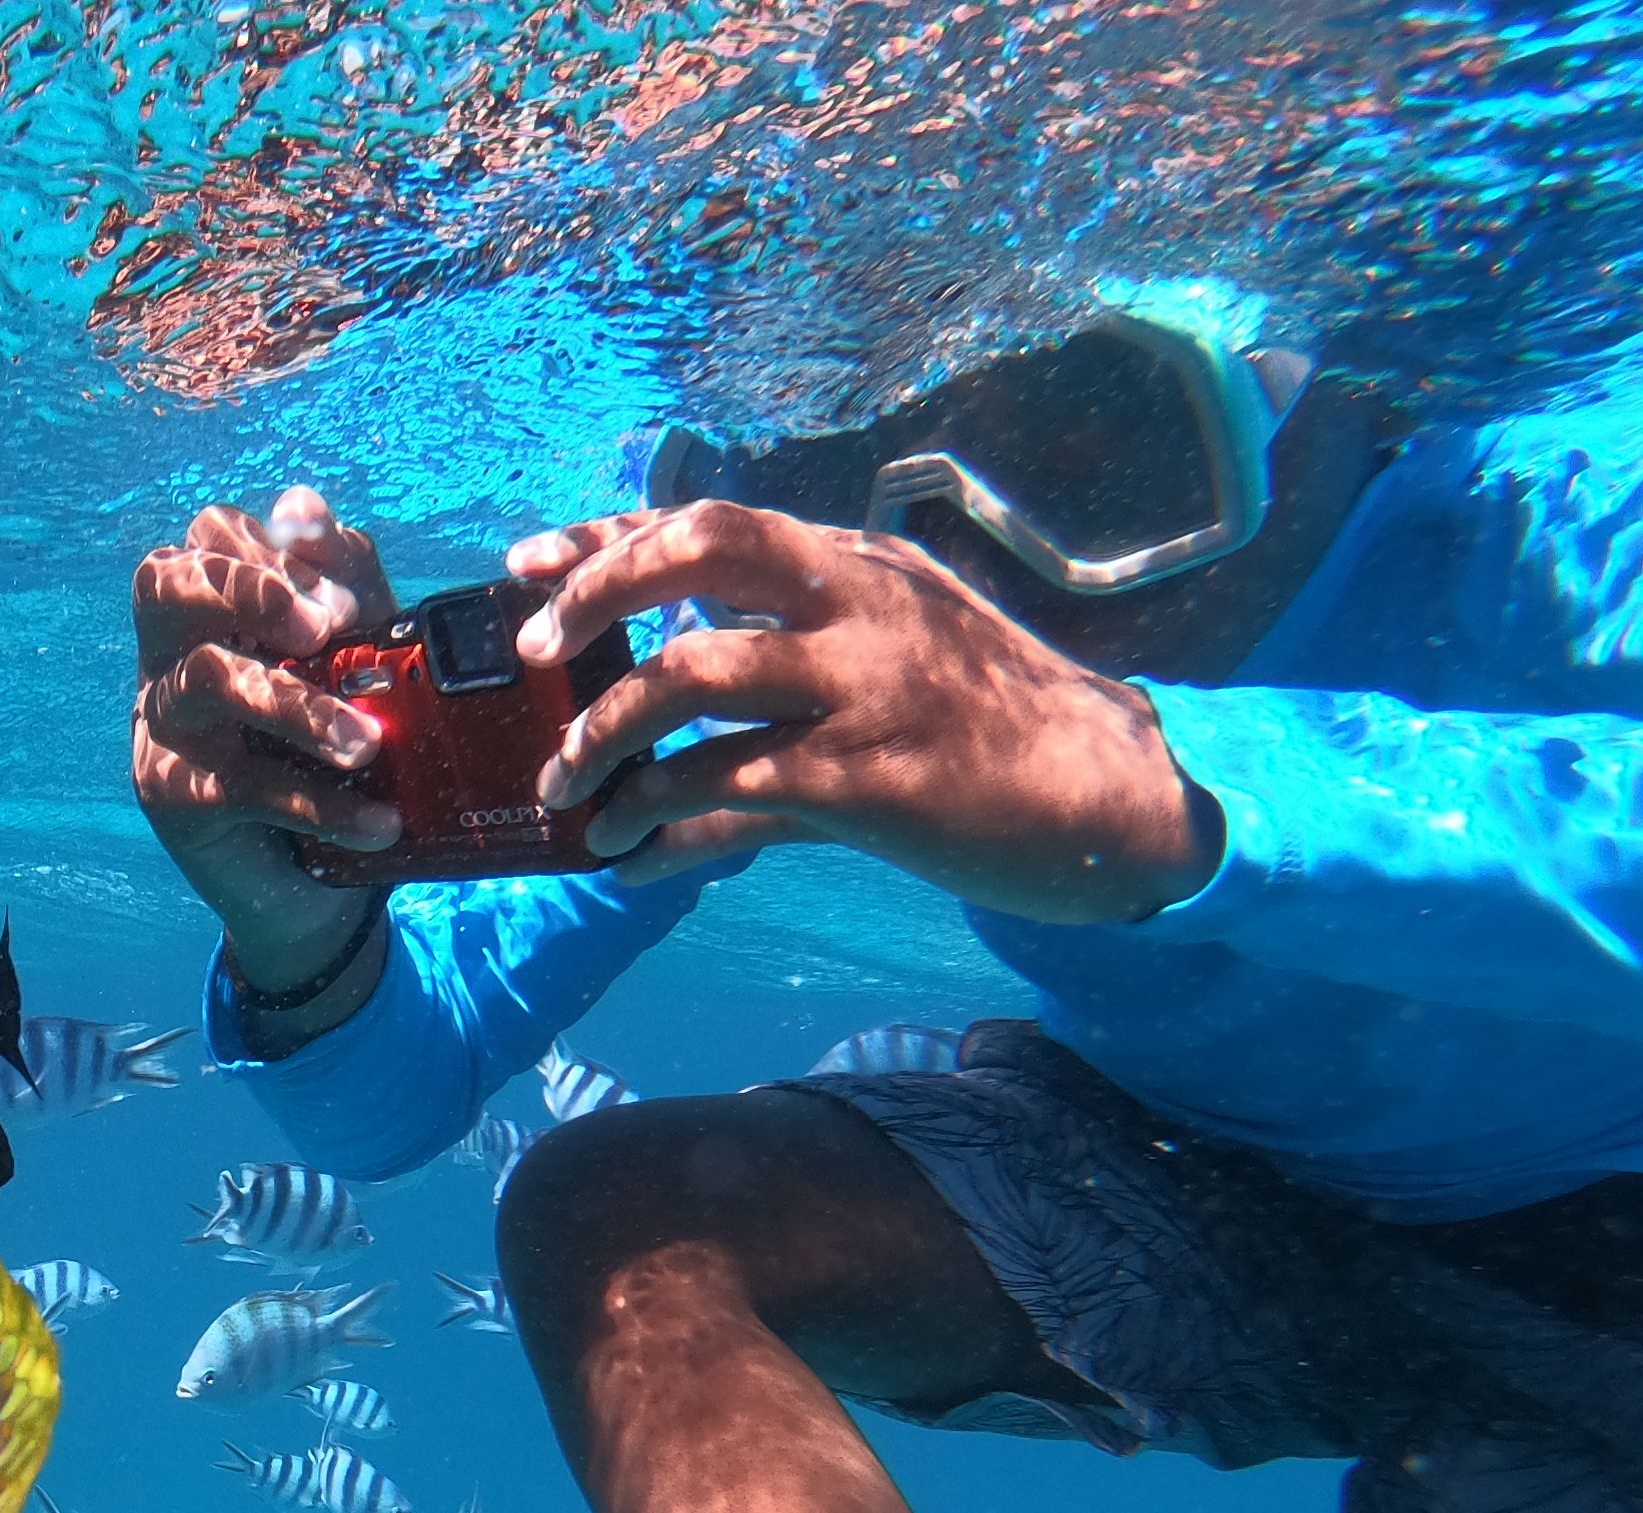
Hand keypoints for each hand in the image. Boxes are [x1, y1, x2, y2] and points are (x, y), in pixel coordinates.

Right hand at [131, 487, 404, 1008]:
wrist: (316, 880)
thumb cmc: (333, 747)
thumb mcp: (354, 658)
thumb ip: (342, 584)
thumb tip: (301, 505)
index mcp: (210, 603)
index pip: (210, 535)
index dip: (272, 548)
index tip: (344, 598)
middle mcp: (169, 651)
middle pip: (167, 582)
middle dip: (251, 590)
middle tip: (327, 629)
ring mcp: (161, 722)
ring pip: (208, 679)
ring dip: (298, 704)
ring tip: (369, 743)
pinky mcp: (171, 794)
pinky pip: (240, 784)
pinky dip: (319, 804)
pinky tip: (378, 822)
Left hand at [512, 503, 1220, 922]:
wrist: (1116, 797)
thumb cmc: (996, 729)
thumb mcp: (903, 656)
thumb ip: (795, 667)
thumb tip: (680, 719)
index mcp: (859, 566)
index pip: (708, 522)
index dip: (605, 539)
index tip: (526, 565)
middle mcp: (859, 603)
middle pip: (698, 548)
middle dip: (598, 593)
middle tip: (540, 652)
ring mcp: (865, 686)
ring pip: (689, 679)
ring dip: (604, 739)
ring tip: (567, 793)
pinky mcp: (870, 780)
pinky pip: (729, 789)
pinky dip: (659, 827)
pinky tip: (627, 860)